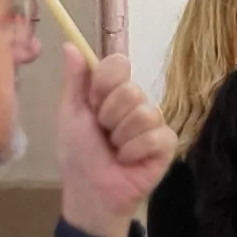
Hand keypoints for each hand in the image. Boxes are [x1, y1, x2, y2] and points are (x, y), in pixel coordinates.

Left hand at [55, 47, 175, 236]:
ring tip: (115, 150)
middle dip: (110, 116)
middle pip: (132, 90)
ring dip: (122, 137)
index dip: (105, 83)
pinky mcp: (167, 144)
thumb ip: (74, 80)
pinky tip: (130, 161)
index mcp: (111, 93)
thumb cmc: (78, 154)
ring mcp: (153, 123)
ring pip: (144, 113)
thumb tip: (69, 44)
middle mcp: (135, 103)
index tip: (93, 102)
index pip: (119, 64)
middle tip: (103, 133)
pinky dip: (136, 151)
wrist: (92, 192)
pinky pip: (156, 135)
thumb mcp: (71, 115)